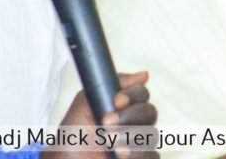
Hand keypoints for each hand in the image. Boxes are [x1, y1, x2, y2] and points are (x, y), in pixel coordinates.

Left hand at [43, 72, 157, 158]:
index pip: (141, 93)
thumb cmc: (73, 136)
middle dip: (129, 116)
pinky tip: (119, 155)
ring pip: (152, 135)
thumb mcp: (84, 105)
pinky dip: (136, 154)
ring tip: (107, 141)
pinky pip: (152, 156)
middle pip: (150, 111)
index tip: (117, 101)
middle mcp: (134, 123)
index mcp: (123, 107)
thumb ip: (109, 86)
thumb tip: (143, 75)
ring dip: (129, 137)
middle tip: (107, 123)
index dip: (132, 95)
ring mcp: (139, 144)